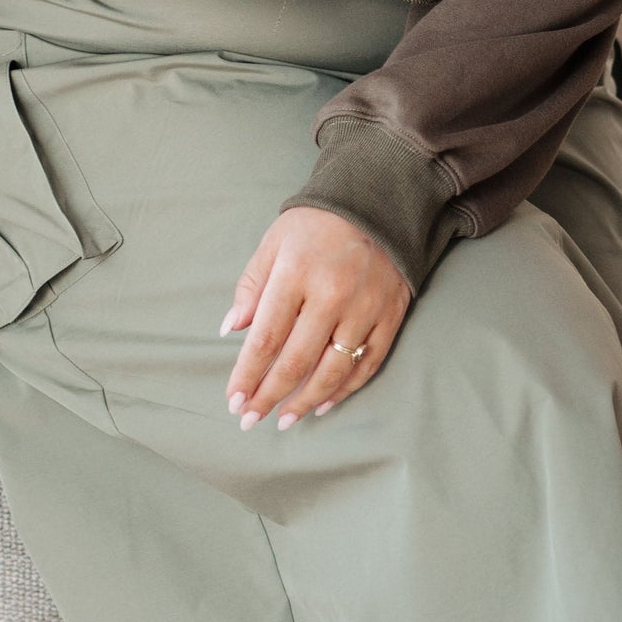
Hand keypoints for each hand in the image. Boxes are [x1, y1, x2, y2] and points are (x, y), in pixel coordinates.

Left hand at [222, 206, 411, 430]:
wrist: (379, 202)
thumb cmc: (316, 225)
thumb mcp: (274, 243)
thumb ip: (251, 286)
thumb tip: (230, 329)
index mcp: (296, 273)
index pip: (265, 338)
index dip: (247, 375)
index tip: (234, 399)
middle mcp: (332, 294)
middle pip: (296, 361)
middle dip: (269, 396)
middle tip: (250, 419)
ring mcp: (365, 308)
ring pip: (332, 370)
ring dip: (304, 400)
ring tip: (284, 420)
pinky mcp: (390, 316)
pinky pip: (367, 364)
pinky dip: (344, 389)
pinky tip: (322, 403)